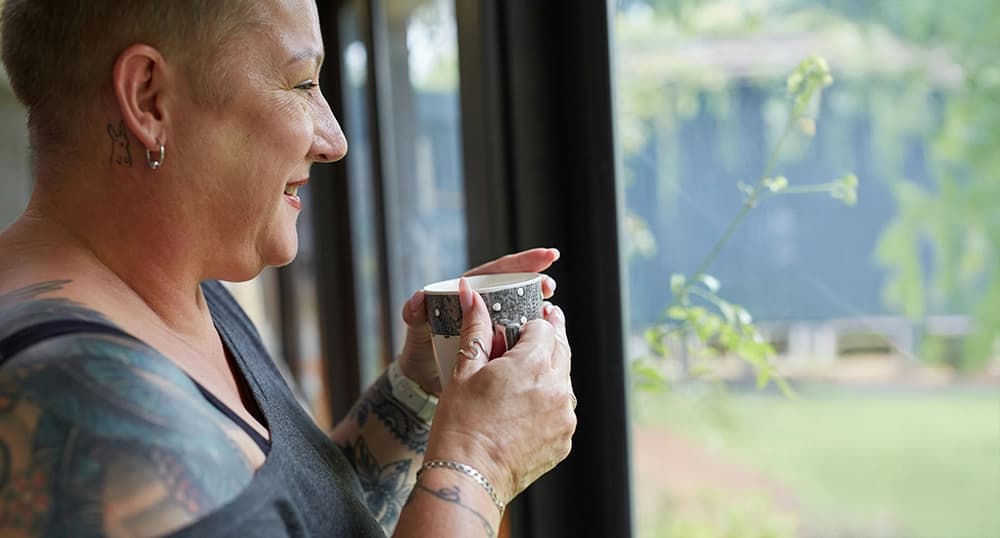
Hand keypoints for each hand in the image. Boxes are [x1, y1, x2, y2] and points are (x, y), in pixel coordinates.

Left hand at [397, 248, 559, 394]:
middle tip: (550, 287)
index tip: (546, 258)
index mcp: (468, 293)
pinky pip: (521, 335)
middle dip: (537, 281)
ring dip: (540, 308)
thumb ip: (414, 314)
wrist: (424, 383)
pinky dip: (535, 335)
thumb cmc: (420, 351)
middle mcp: (485, 305)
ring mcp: (495, 325)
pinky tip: (550, 337)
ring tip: (553, 311)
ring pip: (522, 311)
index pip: (498, 271)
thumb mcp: (417, 331)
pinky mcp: (501, 345)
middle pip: (516, 287)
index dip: (522, 262)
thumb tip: (418, 299)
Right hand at [424, 278, 575, 502]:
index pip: (545, 327)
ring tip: (520, 381)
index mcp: (534, 363)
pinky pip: (560, 411)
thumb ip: (476, 329)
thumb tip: (471, 294)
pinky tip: (522, 411)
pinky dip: (547, 406)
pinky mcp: (564, 440)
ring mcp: (564, 417)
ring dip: (547, 375)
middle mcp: (558, 387)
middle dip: (546, 342)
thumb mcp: (464, 369)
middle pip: (561, 350)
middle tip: (529, 340)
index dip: (532, 323)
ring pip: (563, 382)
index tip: (522, 325)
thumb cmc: (460, 421)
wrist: (468, 475)